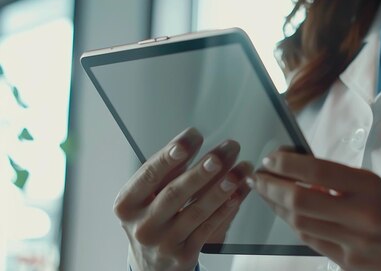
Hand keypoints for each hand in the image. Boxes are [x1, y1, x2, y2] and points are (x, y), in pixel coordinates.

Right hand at [114, 128, 252, 270]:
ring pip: (196, 211)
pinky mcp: (183, 255)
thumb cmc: (151, 220)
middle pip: (175, 192)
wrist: (151, 265)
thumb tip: (191, 141)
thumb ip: (165, 173)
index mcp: (127, 204)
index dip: (171, 155)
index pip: (150, 174)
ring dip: (221, 188)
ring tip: (238, 171)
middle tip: (220, 155)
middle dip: (201, 170)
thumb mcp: (146, 198)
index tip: (192, 136)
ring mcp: (163, 242)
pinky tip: (236, 194)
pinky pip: (208, 228)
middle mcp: (142, 224)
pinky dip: (224, 209)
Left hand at [250, 150, 380, 270]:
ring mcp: (352, 241)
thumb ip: (339, 180)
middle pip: (301, 200)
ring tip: (265, 193)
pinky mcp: (346, 262)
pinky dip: (292, 224)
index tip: (272, 158)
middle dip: (271, 187)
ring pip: (299, 222)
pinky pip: (309, 240)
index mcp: (369, 187)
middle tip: (257, 177)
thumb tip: (298, 173)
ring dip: (276, 206)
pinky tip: (284, 214)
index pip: (318, 170)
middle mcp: (360, 214)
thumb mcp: (374, 186)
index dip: (288, 163)